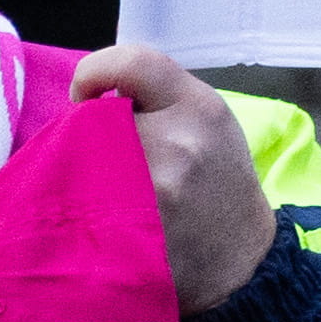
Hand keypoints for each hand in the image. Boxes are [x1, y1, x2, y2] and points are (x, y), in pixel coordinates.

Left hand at [72, 46, 279, 310]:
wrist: (240, 257)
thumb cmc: (216, 181)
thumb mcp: (207, 121)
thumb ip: (158, 96)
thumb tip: (88, 96)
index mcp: (200, 107)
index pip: (131, 63)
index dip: (94, 72)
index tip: (86, 95)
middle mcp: (179, 144)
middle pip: (93, 119)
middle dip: (90, 134)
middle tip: (107, 153)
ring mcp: (156, 192)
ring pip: (80, 163)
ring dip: (83, 172)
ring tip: (110, 188)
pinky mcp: (136, 234)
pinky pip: (80, 207)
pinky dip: (81, 208)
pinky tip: (104, 217)